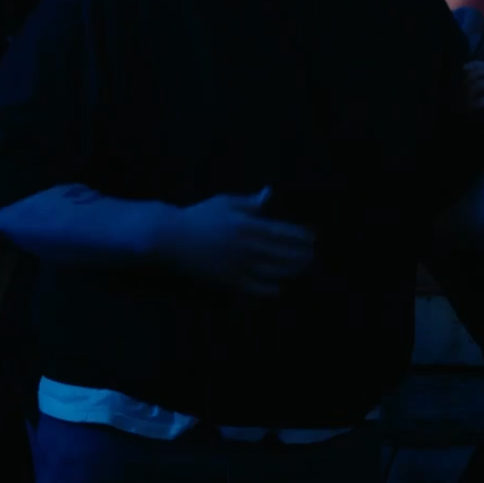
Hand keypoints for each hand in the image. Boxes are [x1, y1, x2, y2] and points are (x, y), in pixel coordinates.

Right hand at [168, 189, 314, 296]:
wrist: (171, 237)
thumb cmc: (198, 216)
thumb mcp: (225, 202)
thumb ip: (249, 202)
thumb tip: (269, 193)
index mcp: (247, 225)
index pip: (281, 232)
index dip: (299, 236)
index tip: (312, 238)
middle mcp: (247, 246)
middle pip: (280, 252)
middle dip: (299, 254)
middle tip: (312, 256)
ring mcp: (238, 264)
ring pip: (271, 270)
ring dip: (289, 270)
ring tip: (302, 269)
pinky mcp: (227, 279)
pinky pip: (252, 286)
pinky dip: (267, 289)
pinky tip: (278, 289)